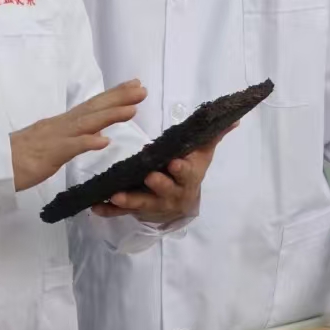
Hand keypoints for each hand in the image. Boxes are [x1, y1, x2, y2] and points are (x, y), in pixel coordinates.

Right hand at [10, 80, 146, 190]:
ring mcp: (55, 138)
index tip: (133, 86)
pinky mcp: (48, 155)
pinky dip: (86, 143)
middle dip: (118, 98)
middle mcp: (61, 125)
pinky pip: (69, 148)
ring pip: (86, 124)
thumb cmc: (18, 158)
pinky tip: (104, 141)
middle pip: (93, 109)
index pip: (91, 107)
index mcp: (61, 124)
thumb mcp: (51, 145)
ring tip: (132, 109)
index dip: (113, 97)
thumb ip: (73, 138)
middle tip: (142, 88)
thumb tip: (96, 133)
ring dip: (109, 115)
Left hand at [92, 124, 231, 223]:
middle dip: (158, 184)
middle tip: (149, 177)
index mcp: (187, 178)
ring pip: (142, 204)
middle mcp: (171, 193)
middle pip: (165, 191)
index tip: (174, 163)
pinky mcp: (135, 211)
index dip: (182, 170)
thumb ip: (212, 136)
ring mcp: (153, 204)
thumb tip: (233, 116)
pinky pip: (121, 213)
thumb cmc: (189, 172)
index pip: (187, 174)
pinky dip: (109, 211)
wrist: (181, 204)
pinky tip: (95, 208)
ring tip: (116, 195)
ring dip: (129, 200)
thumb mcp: (201, 154)